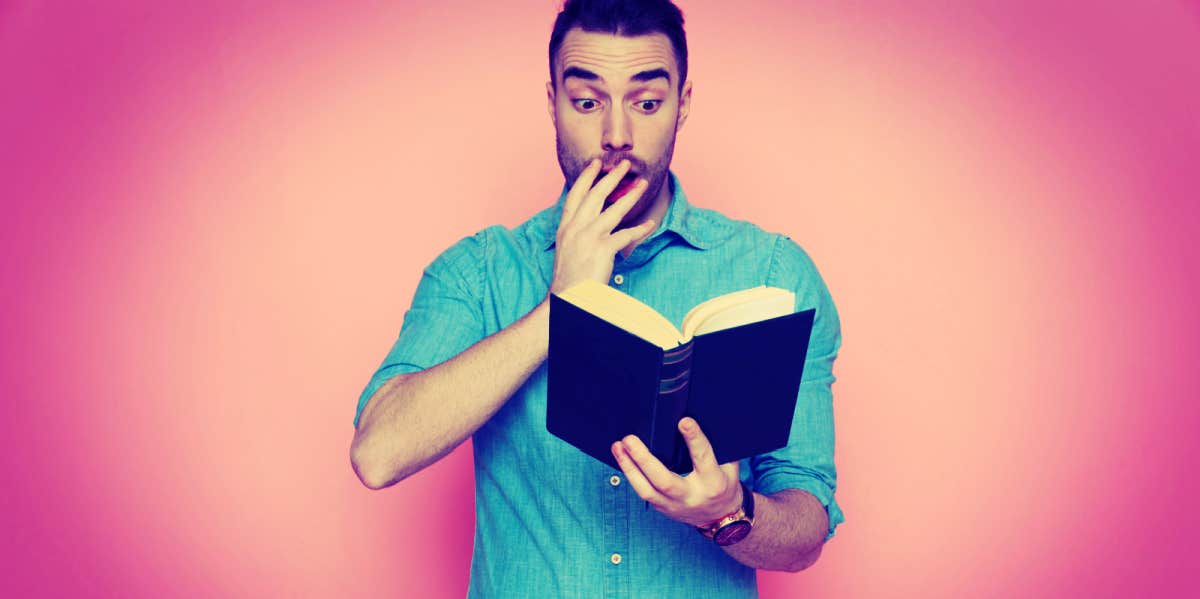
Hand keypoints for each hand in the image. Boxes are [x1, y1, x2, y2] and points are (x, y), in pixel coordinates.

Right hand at [548, 158, 654, 294]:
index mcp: (565, 227)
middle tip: (624, 164)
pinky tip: (649, 224)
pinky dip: (639, 230)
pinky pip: (626, 235)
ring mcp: (588, 237)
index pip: (575, 195)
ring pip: (613, 210)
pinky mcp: (602, 249)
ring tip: (642, 183)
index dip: (586, 178)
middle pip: (595, 195)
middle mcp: (575, 228)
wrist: (567, 297)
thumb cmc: (569, 277)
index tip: (596, 164)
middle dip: (611, 177)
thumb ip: (576, 232)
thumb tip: (590, 221)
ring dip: (630, 195)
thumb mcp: (566, 249)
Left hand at [611, 417, 742, 526]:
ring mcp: (675, 505)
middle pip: (664, 480)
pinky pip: (643, 492)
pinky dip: (631, 474)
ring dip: (629, 468)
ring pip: (646, 490)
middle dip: (644, 459)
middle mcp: (692, 496)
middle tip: (629, 439)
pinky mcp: (662, 508)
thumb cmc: (724, 483)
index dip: (694, 439)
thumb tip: (695, 419)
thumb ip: (716, 447)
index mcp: (714, 482)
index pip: (703, 459)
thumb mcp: (729, 465)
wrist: (721, 517)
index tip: (683, 421)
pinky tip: (622, 458)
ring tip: (617, 446)